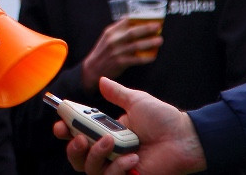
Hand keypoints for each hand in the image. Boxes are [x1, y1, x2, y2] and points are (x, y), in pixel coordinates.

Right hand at [62, 77, 205, 174]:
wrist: (185, 137)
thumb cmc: (163, 119)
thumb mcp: (136, 101)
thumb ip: (116, 93)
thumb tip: (101, 79)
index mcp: (106, 132)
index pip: (77, 135)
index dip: (64, 132)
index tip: (60, 125)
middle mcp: (108, 151)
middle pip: (77, 157)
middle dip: (73, 148)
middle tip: (80, 137)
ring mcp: (117, 166)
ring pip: (90, 169)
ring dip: (95, 155)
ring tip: (110, 142)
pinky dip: (118, 169)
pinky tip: (133, 158)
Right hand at [80, 19, 163, 89]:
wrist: (92, 69)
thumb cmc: (102, 52)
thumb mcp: (107, 38)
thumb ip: (118, 31)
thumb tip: (134, 22)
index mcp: (110, 31)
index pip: (126, 21)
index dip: (139, 18)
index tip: (150, 17)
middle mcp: (113, 40)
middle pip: (133, 32)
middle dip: (147, 28)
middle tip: (158, 26)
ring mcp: (116, 51)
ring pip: (136, 45)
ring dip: (150, 42)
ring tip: (159, 40)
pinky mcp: (120, 62)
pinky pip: (136, 59)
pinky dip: (146, 58)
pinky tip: (153, 56)